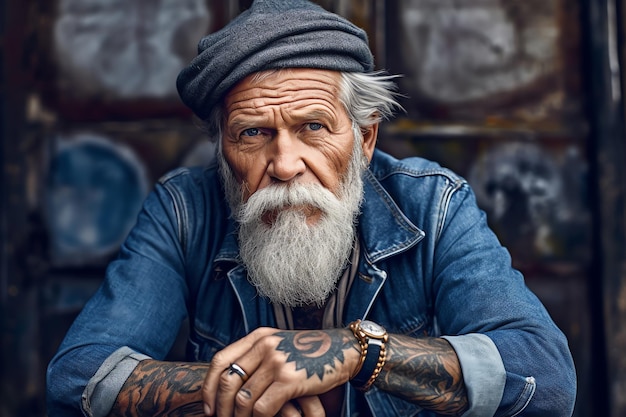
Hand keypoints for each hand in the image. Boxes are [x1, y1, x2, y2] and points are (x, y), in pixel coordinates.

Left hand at [201, 327, 360, 415]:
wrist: (344, 351)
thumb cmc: (311, 353)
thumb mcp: (280, 346)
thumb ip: (257, 357)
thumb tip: (230, 382)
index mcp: (258, 337)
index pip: (221, 361)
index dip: (208, 387)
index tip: (209, 407)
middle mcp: (264, 346)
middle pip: (227, 381)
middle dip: (221, 408)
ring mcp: (276, 362)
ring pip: (243, 399)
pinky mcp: (289, 380)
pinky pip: (261, 408)